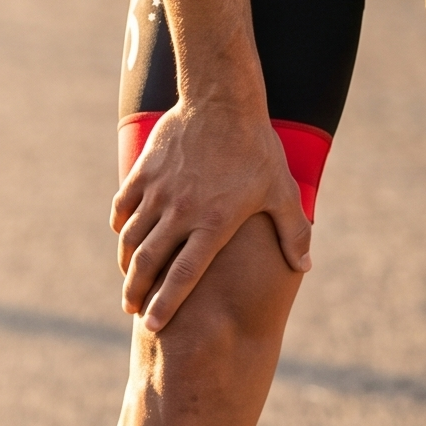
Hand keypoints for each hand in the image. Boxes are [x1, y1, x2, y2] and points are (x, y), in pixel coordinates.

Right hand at [110, 100, 312, 330]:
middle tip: (130, 309)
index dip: (166, 304)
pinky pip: (123, 205)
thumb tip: (304, 266)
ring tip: (127, 278)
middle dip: (135, 292)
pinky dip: (120, 224)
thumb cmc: (256, 148)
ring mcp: (159, 191)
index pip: (183, 275)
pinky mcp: (144, 172)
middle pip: (148, 263)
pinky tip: (124, 234)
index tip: (153, 325)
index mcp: (214, 223)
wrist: (222, 100)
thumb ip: (293, 231)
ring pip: (131, 237)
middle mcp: (182, 212)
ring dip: (125, 263)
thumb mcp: (281, 190)